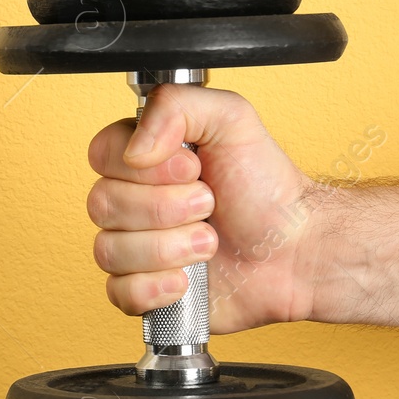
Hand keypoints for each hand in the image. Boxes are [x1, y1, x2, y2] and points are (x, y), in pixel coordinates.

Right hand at [86, 84, 318, 333]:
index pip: (101, 154)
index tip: (191, 169)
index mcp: (144, 159)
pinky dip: (156, 287)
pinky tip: (188, 279)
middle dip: (167, 208)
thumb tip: (134, 148)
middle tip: (209, 205)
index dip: (144, 168)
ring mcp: (135, 248)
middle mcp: (132, 202)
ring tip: (208, 243)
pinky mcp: (144, 291)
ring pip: (109, 250)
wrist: (296, 250)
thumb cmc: (267, 190)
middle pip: (102, 204)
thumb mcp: (232, 120)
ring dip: (169, 248)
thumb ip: (176, 105)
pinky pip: (119, 292)